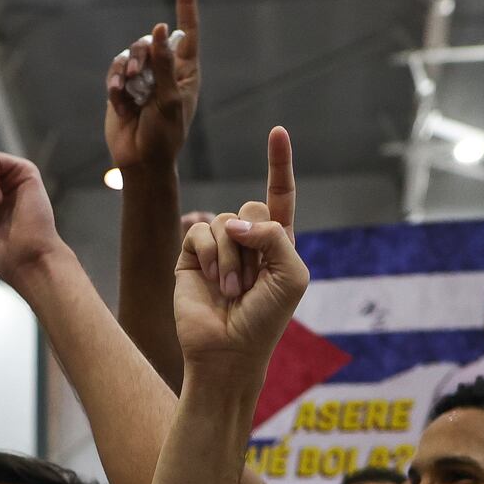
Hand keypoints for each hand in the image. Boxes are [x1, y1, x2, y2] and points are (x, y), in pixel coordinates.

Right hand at [104, 0, 202, 171]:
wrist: (140, 162)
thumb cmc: (164, 136)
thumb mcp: (169, 100)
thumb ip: (164, 65)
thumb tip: (162, 29)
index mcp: (186, 71)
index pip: (187, 31)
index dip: (185, 3)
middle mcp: (165, 69)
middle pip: (152, 40)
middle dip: (143, 54)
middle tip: (139, 76)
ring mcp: (143, 77)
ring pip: (131, 53)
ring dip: (127, 68)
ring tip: (127, 90)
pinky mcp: (123, 87)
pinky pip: (116, 70)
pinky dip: (115, 81)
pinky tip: (117, 97)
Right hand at [172, 128, 307, 374]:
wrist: (229, 352)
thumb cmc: (266, 319)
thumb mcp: (292, 274)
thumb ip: (276, 235)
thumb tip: (235, 222)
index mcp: (278, 243)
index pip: (279, 195)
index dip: (279, 163)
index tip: (277, 131)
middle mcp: (248, 241)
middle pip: (251, 206)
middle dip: (254, 241)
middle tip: (251, 281)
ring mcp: (218, 247)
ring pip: (226, 222)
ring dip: (232, 258)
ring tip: (231, 290)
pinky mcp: (191, 255)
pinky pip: (200, 231)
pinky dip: (210, 255)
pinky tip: (212, 281)